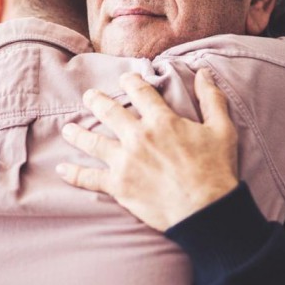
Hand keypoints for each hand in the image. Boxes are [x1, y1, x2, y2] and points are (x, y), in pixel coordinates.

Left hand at [58, 69, 238, 230]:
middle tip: (89, 96)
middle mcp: (138, 137)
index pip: (140, 92)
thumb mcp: (222, 129)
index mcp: (161, 120)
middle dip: (96, 101)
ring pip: (92, 141)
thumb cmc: (216, 170)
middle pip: (109, 111)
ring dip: (78, 133)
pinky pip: (89, 178)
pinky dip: (74, 173)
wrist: (205, 211)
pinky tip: (62, 168)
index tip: (125, 78)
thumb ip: (212, 99)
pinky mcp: (118, 186)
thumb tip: (204, 73)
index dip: (131, 81)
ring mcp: (125, 162)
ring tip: (68, 129)